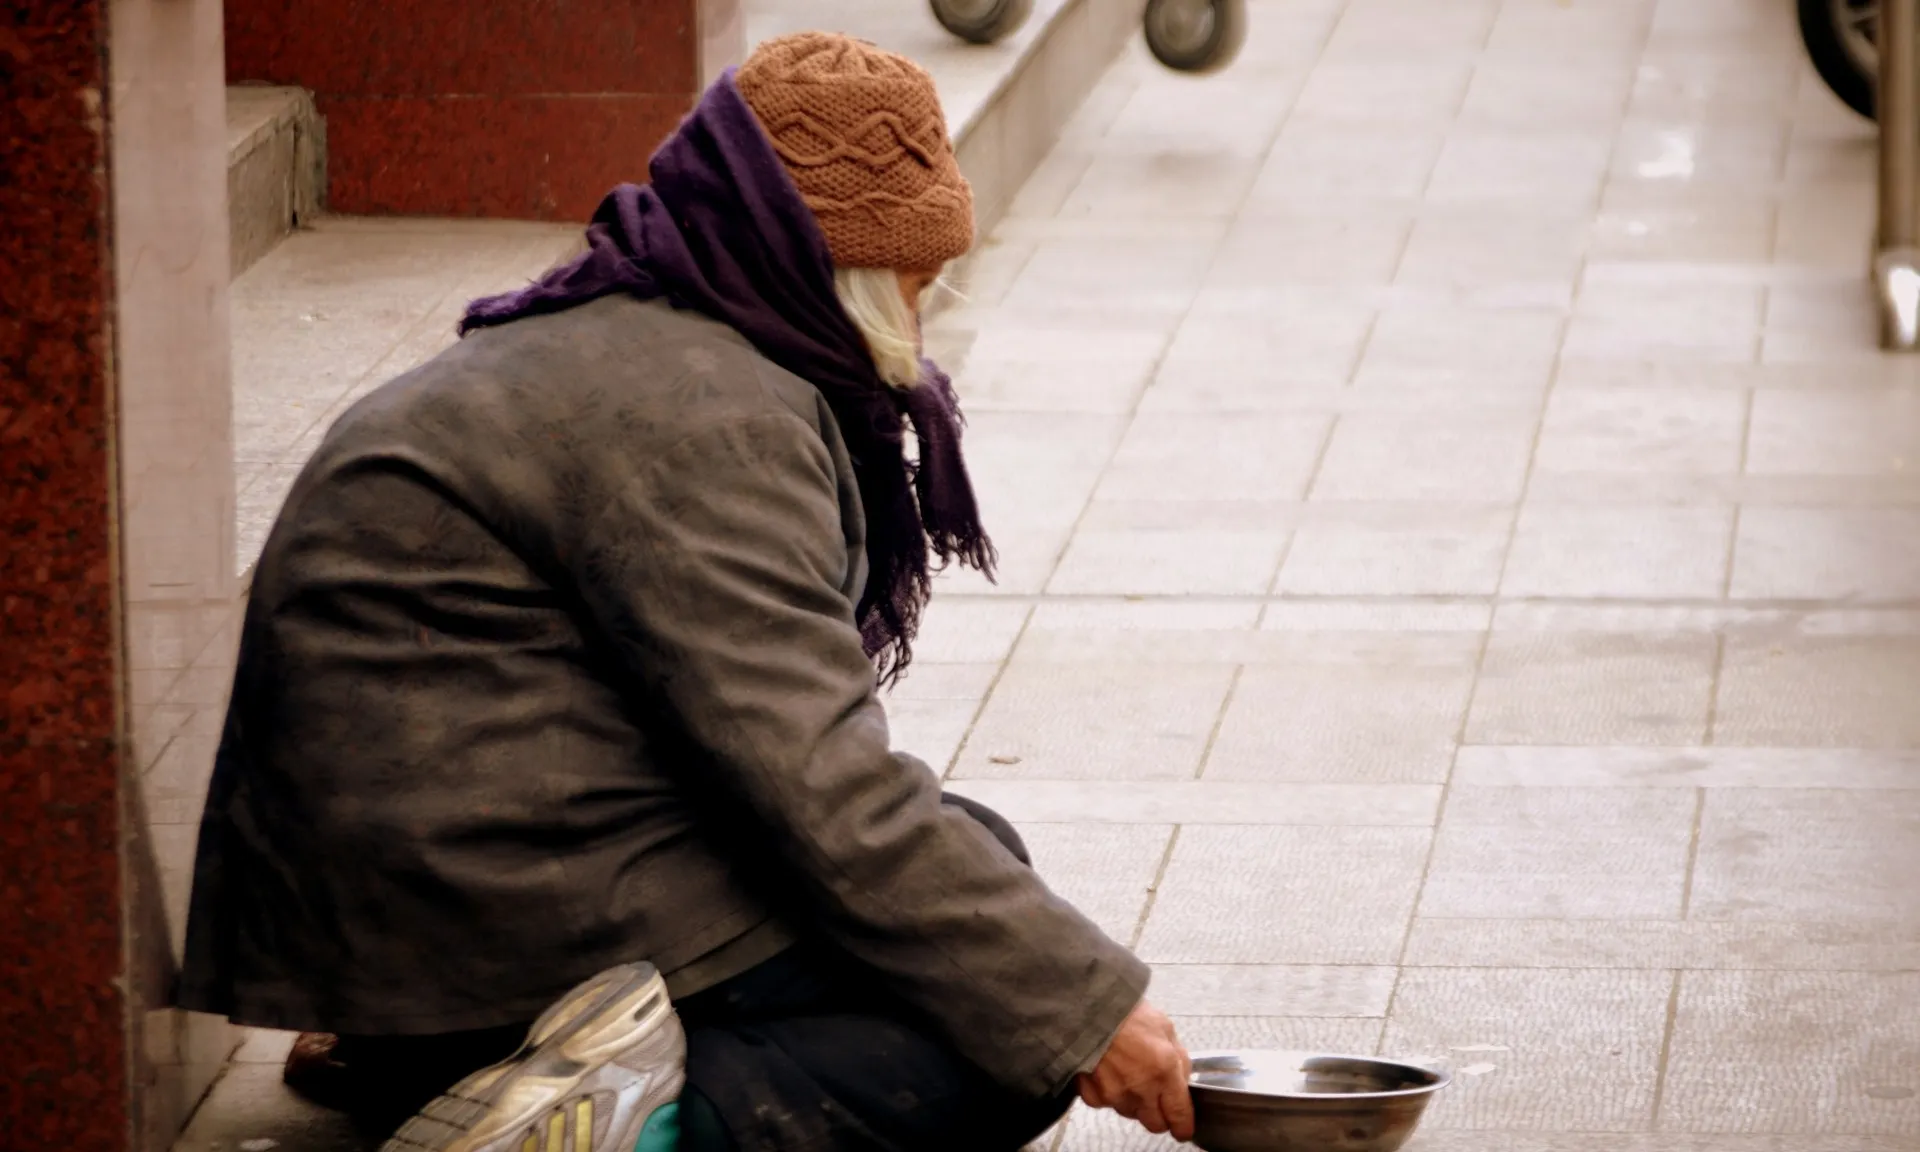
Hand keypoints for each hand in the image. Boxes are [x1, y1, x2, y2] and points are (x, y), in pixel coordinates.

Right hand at [1077, 998, 1194, 1141]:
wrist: (1087, 1006)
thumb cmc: (1125, 1011)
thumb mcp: (1165, 1027)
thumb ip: (1178, 1058)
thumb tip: (1182, 1079)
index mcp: (1164, 1071)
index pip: (1180, 1116)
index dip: (1183, 1126)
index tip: (1183, 1128)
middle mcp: (1141, 1089)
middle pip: (1155, 1124)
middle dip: (1159, 1115)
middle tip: (1156, 1097)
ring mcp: (1115, 1095)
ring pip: (1131, 1113)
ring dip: (1134, 1102)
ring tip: (1128, 1072)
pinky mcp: (1093, 1095)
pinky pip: (1107, 1104)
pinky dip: (1109, 1094)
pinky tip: (1108, 1072)